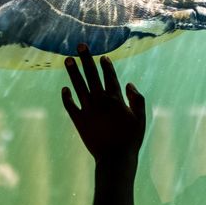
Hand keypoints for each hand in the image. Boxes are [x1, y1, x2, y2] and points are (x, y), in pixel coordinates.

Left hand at [62, 43, 145, 163]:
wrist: (114, 158)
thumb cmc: (130, 139)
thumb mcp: (140, 118)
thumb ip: (137, 99)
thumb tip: (129, 83)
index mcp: (115, 99)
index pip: (109, 76)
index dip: (106, 65)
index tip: (102, 56)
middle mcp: (100, 101)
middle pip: (92, 75)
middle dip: (86, 59)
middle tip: (80, 46)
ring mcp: (88, 110)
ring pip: (78, 86)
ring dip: (73, 72)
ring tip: (67, 59)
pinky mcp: (79, 120)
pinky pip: (70, 105)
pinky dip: (67, 97)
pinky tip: (65, 89)